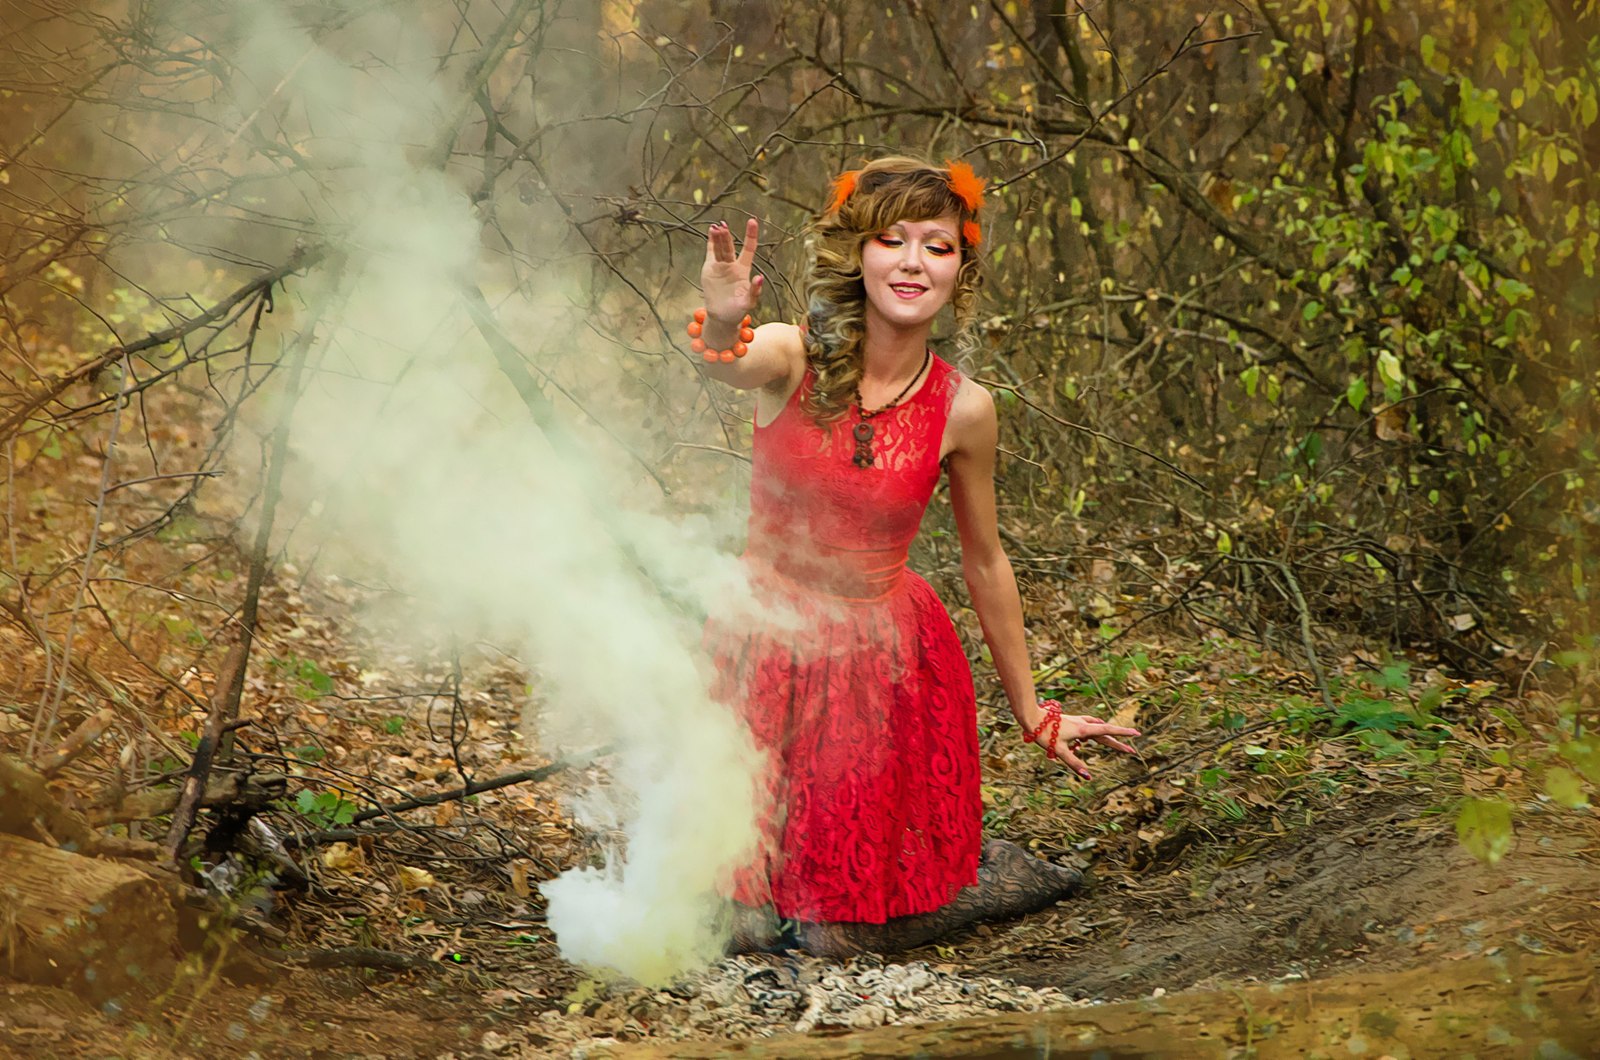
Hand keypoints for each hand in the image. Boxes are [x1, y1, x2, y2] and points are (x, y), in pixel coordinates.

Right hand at [701, 217, 764, 324]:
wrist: (721, 317)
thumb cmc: (738, 310)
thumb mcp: (749, 302)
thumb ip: (755, 290)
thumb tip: (760, 277)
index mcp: (744, 269)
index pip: (749, 248)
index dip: (750, 235)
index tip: (752, 221)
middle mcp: (733, 265)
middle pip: (730, 246)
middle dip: (727, 236)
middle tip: (724, 227)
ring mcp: (721, 266)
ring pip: (720, 247)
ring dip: (719, 237)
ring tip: (717, 227)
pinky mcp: (710, 269)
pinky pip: (711, 252)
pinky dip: (711, 242)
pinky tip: (711, 231)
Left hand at [1023, 701, 1139, 781]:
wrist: (1031, 717)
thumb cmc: (1044, 734)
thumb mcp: (1059, 751)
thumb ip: (1074, 763)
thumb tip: (1088, 776)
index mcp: (1083, 730)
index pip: (1107, 732)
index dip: (1122, 734)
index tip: (1136, 734)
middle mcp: (1082, 724)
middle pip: (1105, 733)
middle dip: (1118, 742)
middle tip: (1130, 750)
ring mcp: (1077, 721)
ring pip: (1096, 728)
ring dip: (1107, 735)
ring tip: (1115, 742)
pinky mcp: (1070, 721)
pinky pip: (1087, 726)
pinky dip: (1093, 731)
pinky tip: (1089, 735)